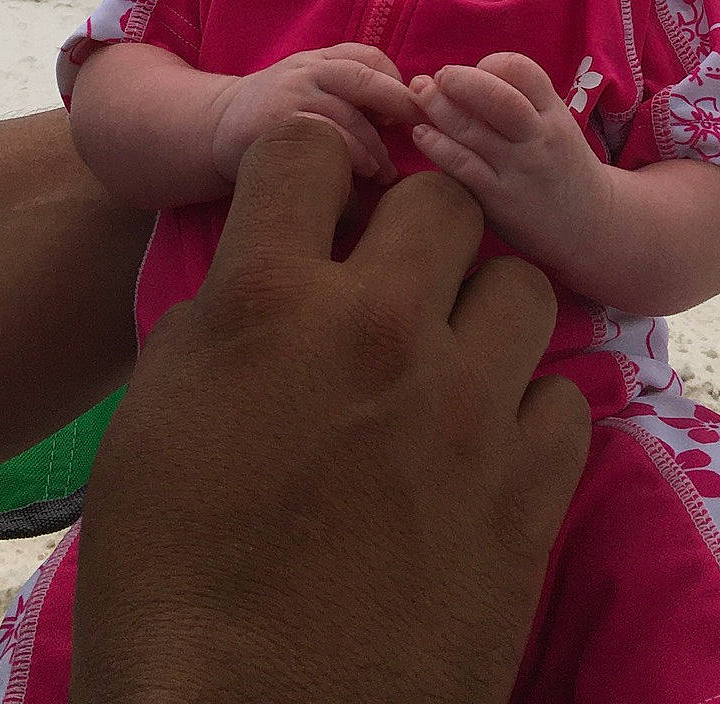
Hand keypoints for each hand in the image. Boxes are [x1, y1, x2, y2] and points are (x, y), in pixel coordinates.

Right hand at [71, 117, 589, 703]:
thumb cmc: (169, 576)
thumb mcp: (154, 417)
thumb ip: (226, 316)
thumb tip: (274, 276)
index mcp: (272, 300)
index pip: (311, 143)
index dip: (310, 167)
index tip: (313, 204)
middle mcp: (382, 328)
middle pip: (443, 197)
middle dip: (415, 223)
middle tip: (393, 279)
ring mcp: (467, 410)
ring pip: (523, 284)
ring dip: (484, 309)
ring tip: (450, 360)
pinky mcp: (528, 494)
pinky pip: (565, 399)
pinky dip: (528, 411)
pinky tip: (485, 444)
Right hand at [209, 44, 417, 184]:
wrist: (218, 125)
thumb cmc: (279, 109)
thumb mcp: (310, 84)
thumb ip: (349, 90)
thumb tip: (403, 114)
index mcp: (319, 58)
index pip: (369, 57)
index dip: (396, 81)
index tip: (409, 111)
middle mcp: (306, 71)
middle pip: (363, 79)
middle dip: (398, 103)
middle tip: (421, 130)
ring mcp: (290, 98)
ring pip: (346, 117)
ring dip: (373, 147)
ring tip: (385, 171)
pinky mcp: (276, 128)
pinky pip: (322, 142)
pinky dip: (347, 160)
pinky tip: (360, 175)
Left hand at [409, 52, 606, 271]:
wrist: (589, 225)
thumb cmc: (561, 166)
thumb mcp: (556, 125)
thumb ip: (522, 101)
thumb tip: (466, 77)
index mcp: (554, 114)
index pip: (523, 72)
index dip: (492, 63)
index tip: (476, 69)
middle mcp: (539, 138)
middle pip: (498, 98)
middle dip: (460, 80)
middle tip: (437, 76)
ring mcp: (519, 170)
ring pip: (473, 131)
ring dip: (438, 108)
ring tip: (418, 95)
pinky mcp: (500, 200)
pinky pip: (464, 167)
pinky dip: (438, 146)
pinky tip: (421, 133)